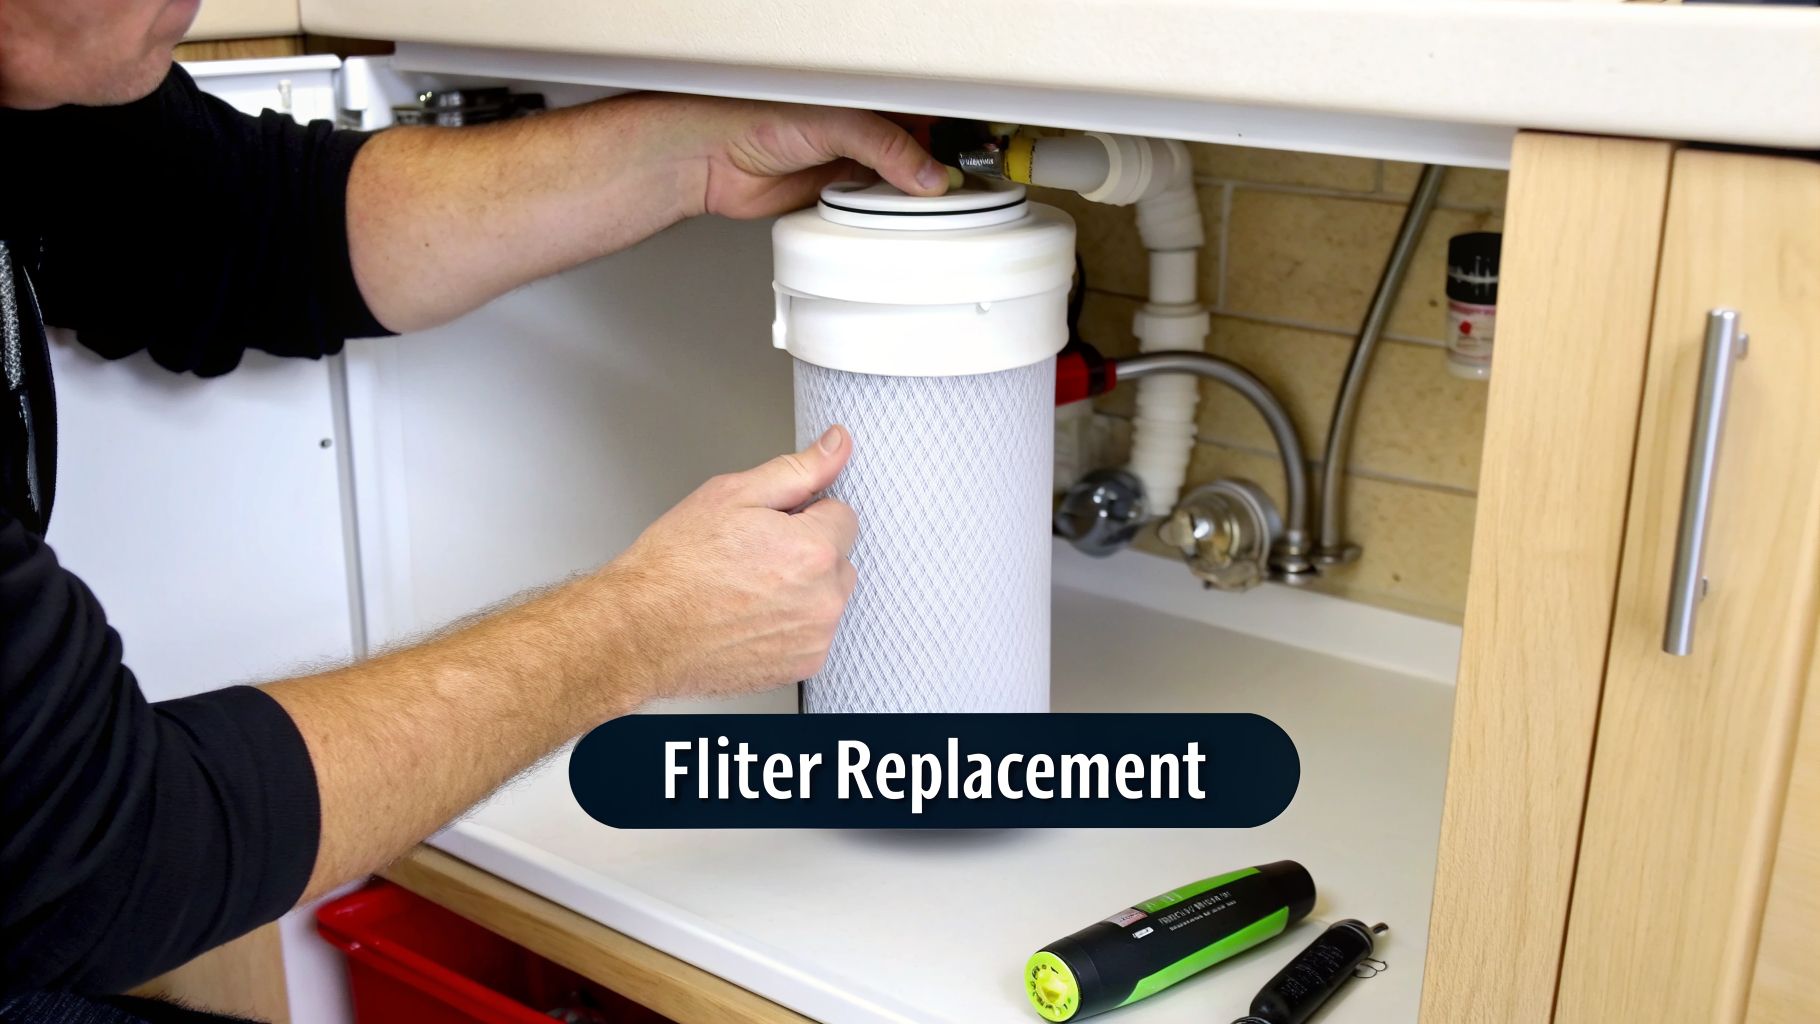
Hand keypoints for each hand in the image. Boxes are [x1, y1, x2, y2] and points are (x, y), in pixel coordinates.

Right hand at [603, 425, 858, 701]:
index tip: (769, 527)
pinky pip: (812, 632)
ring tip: (747, 590)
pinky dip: (790, 625)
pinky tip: (750, 618)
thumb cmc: (675, 566)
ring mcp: (815, 637)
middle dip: (808, 552)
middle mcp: (823, 599)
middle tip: (753, 557)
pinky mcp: (802, 665)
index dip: (803, 515)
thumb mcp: (732, 495)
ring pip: (826, 596)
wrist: (641, 632)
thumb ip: (798, 470)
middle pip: (838, 558)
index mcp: (813, 549)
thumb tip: (838, 444)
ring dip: (802, 590)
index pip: (842, 516)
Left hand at [634, 95, 950, 219]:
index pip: (926, 112)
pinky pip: (874, 209)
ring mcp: (849, 162)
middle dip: (940, 170)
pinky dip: (889, 217)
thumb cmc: (752, 115)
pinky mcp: (836, 195)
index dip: (953, 133)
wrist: (709, 159)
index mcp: (867, 96)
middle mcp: (862, 127)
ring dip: (915, 199)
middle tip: (965, 189)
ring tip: (938, 208)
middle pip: (919, 151)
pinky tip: (900, 221)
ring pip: (899, 183)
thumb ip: (885, 146)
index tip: (978, 154)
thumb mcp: (834, 123)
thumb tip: (927, 174)